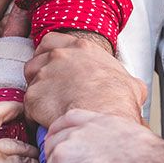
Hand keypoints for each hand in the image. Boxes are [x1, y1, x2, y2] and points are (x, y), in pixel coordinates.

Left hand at [23, 34, 146, 127]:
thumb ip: (124, 79)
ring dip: (37, 92)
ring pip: (30, 80)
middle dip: (40, 72)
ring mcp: (43, 74)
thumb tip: (134, 90)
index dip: (51, 53)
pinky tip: (48, 121)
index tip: (55, 65)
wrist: (103, 115)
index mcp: (81, 48)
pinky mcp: (33, 96)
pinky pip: (29, 105)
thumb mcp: (131, 83)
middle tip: (51, 88)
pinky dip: (35, 114)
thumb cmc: (118, 100)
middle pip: (37, 58)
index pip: (53, 40)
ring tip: (50, 107)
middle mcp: (59, 56)